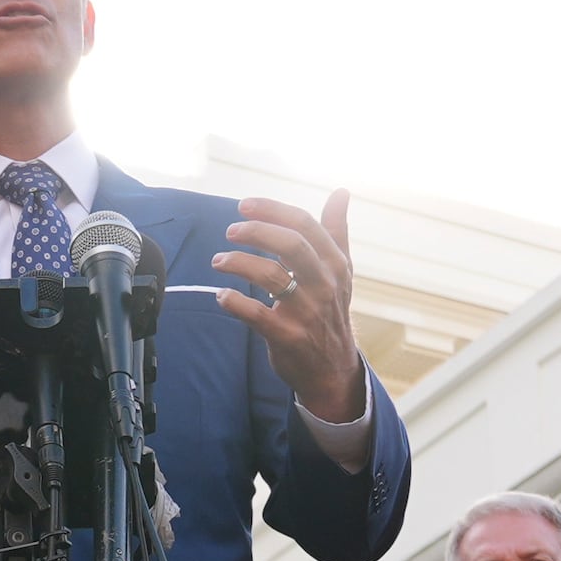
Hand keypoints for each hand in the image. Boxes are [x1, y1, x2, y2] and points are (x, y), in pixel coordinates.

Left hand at [214, 192, 367, 428]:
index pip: (304, 225)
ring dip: (238, 263)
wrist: (333, 369)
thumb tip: (342, 191)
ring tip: (218, 260)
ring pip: (270, 276)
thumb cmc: (331, 311)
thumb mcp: (341, 271)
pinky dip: (235, 302)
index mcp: (334, 264)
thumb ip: (336, 230)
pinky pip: (256, 315)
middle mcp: (324, 284)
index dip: (271, 210)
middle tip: (231, 231)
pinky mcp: (287, 336)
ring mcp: (306, 311)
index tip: (244, 206)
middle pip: (290, 245)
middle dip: (256, 231)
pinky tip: (221, 295)